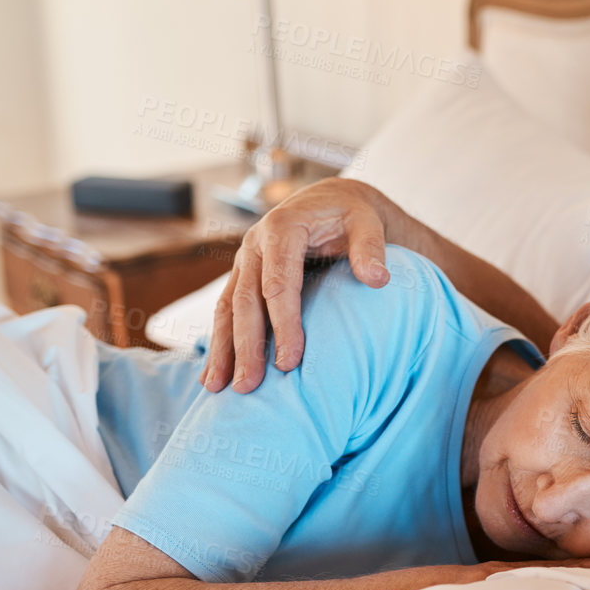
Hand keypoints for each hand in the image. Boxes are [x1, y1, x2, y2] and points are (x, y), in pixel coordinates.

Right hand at [203, 178, 393, 393]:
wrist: (331, 202)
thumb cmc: (351, 216)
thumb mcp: (367, 223)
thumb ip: (371, 248)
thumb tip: (377, 279)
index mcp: (282, 229)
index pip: (280, 284)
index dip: (284, 325)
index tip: (290, 363)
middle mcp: (254, 245)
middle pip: (246, 301)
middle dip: (246, 346)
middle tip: (247, 386)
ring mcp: (245, 262)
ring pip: (227, 308)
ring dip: (223, 349)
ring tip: (218, 388)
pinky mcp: (243, 277)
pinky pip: (225, 311)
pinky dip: (219, 342)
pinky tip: (212, 375)